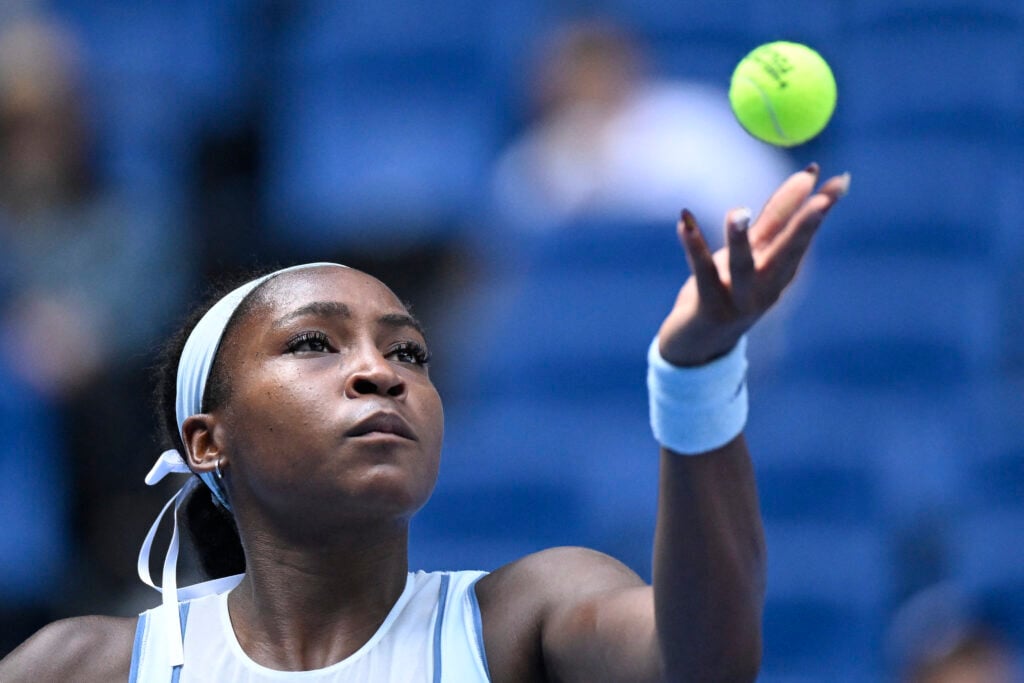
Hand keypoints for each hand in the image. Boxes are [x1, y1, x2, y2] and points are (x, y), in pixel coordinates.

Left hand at [658, 164, 848, 366]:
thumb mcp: (755, 253)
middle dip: (804, 227)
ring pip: (742, 266)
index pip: (803, 235)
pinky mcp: (709, 308)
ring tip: (737, 212)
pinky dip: (693, 245)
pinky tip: (684, 221)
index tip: (841, 180)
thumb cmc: (728, 289)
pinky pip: (701, 272)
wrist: (698, 343)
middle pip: (787, 254)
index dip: (820, 207)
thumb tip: (808, 174)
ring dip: (739, 239)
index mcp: (780, 272)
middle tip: (820, 200)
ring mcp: (739, 301)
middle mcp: (766, 288)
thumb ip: (777, 216)